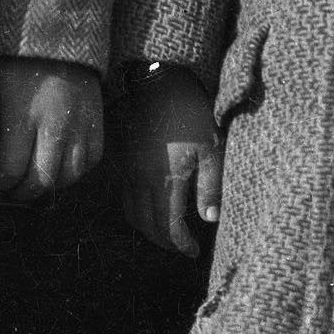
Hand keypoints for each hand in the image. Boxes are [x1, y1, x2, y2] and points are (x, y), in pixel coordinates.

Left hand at [0, 56, 104, 201]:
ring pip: (68, 178)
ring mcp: (81, 128)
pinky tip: (57, 166)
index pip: (11, 170)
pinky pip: (89, 163)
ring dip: (48, 186)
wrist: (59, 41)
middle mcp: (56, 127)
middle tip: (12, 189)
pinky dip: (73, 172)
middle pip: (41, 181)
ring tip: (33, 180)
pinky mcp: (97, 125)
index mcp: (25, 117)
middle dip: (22, 192)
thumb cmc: (18, 66)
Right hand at [114, 65, 223, 255]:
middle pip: (147, 225)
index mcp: (166, 181)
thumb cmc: (190, 114)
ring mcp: (128, 171)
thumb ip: (210, 187)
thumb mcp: (210, 149)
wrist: (158, 82)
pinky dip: (137, 210)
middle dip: (164, 241)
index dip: (180, 245)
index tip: (193, 251)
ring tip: (166, 231)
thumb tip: (209, 219)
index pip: (169, 228)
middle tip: (181, 246)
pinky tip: (152, 206)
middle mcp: (142, 181)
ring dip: (148, 229)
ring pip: (132, 213)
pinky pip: (126, 196)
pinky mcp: (123, 160)